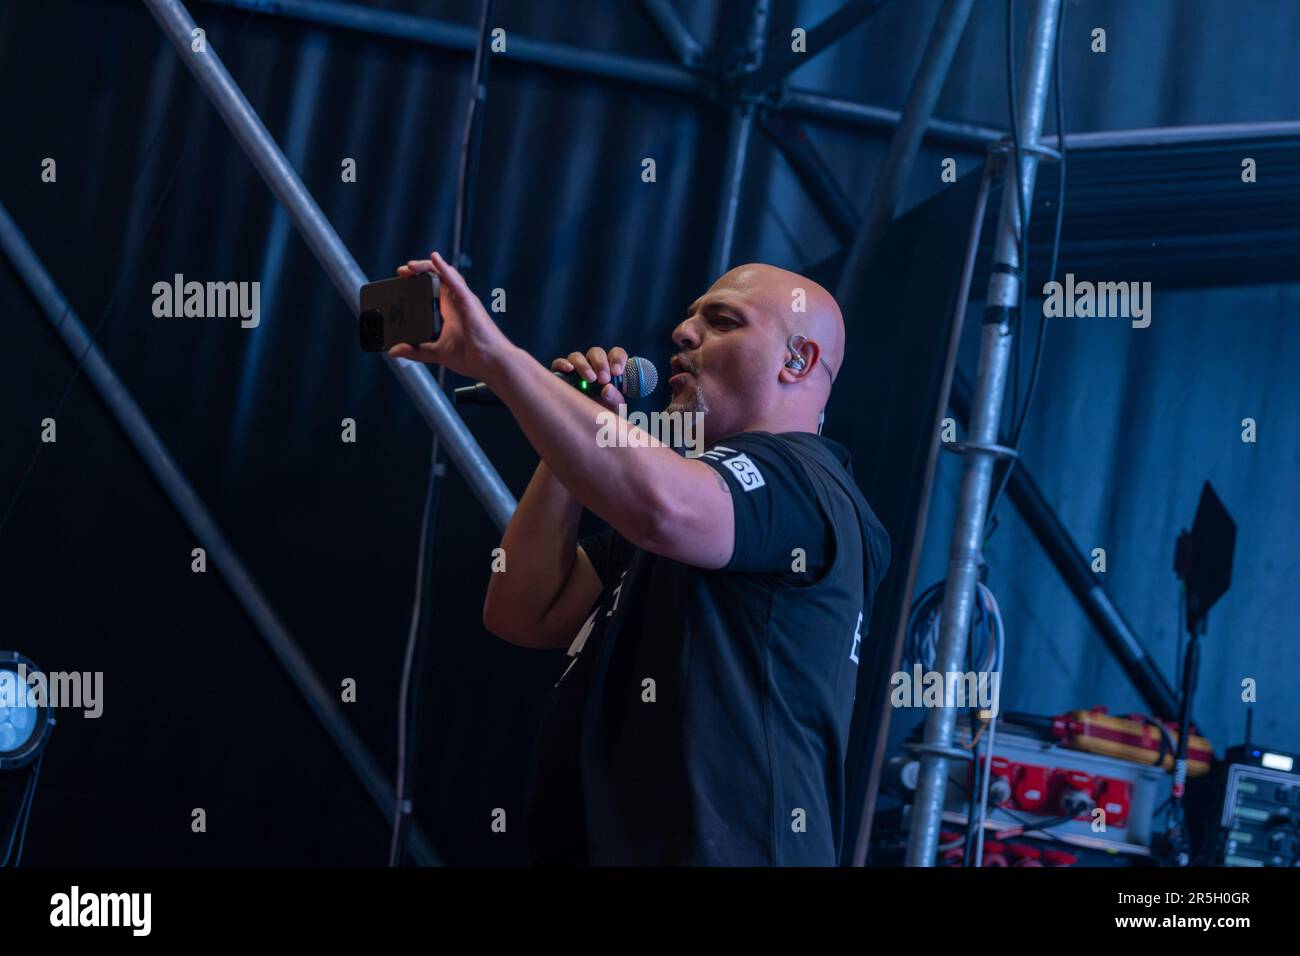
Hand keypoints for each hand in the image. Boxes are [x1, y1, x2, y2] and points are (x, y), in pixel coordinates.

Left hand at [387, 251, 512, 381]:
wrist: (490, 364)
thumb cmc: (473, 358)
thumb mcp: (437, 353)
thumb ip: (416, 350)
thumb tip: (394, 351)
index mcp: (450, 311)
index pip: (433, 288)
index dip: (417, 281)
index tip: (401, 280)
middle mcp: (457, 302)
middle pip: (437, 277)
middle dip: (419, 270)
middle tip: (401, 271)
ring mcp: (464, 300)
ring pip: (445, 274)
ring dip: (428, 266)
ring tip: (410, 265)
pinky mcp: (468, 302)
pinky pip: (456, 281)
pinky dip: (444, 269)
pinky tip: (435, 259)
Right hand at [552, 346, 629, 412]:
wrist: (585, 427)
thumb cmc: (603, 415)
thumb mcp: (614, 409)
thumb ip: (615, 399)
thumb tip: (608, 388)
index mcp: (609, 369)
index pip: (615, 354)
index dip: (617, 358)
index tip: (617, 372)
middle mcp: (592, 366)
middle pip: (596, 353)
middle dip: (600, 363)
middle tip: (604, 379)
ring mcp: (575, 370)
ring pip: (577, 356)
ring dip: (584, 365)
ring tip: (590, 379)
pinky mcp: (560, 375)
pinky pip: (558, 363)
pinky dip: (563, 363)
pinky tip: (569, 369)